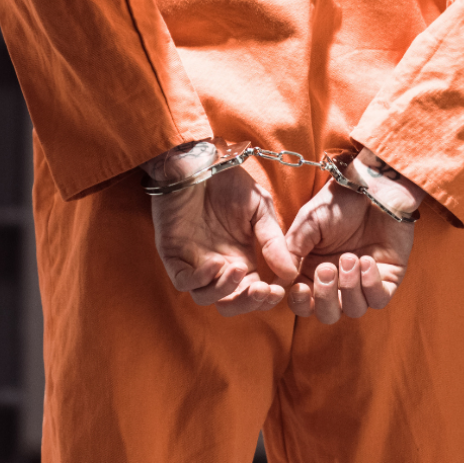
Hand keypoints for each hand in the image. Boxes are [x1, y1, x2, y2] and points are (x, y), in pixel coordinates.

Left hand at [148, 148, 298, 316]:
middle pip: (230, 302)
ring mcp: (194, 261)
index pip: (253, 293)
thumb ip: (273, 241)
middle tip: (261, 290)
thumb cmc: (229, 182)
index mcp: (241, 258)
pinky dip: (200, 280)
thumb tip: (290, 273)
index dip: (265, 299)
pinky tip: (215, 263)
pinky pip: (183, 282)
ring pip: (206, 297)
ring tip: (237, 269)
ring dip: (225, 291)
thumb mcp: (260, 209)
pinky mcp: (172, 254)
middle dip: (247, 302)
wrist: (199, 162)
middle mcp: (218, 265)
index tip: (278, 290)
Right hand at [284, 149, 425, 323]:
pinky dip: (370, 285)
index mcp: (311, 270)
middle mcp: (336, 282)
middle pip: (327, 314)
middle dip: (326, 297)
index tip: (300, 287)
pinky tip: (367, 261)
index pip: (302, 302)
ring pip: (353, 310)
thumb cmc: (337, 202)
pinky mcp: (386, 279)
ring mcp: (362, 283)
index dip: (300, 302)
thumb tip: (282, 280)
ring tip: (351, 257)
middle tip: (327, 269)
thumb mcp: (306, 223)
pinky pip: (378, 300)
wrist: (372, 187)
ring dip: (349, 287)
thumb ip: (292, 251)